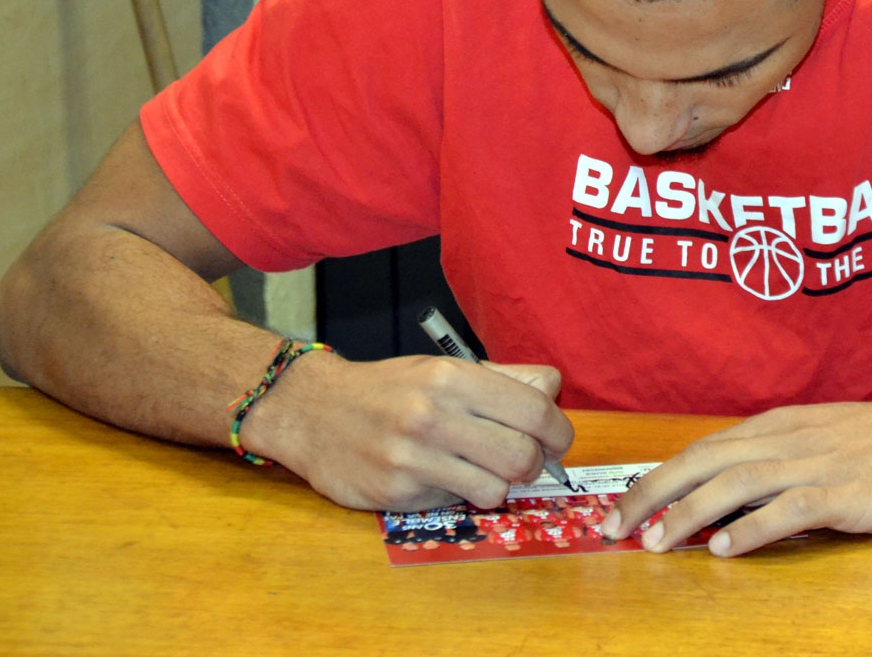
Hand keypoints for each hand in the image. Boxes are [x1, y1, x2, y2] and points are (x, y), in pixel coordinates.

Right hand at [241, 352, 573, 511]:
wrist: (312, 411)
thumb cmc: (389, 389)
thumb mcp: (444, 369)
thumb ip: (503, 379)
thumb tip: (553, 392)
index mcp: (453, 378)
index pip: (535, 409)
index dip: (558, 431)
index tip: (555, 439)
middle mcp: (433, 415)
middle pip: (524, 456)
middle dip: (535, 464)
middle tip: (524, 460)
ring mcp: (413, 458)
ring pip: (497, 488)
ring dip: (500, 484)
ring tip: (481, 468)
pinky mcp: (398, 493)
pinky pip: (458, 502)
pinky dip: (462, 493)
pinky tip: (442, 476)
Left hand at [600, 379, 871, 556]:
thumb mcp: (827, 442)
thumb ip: (782, 463)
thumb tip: (734, 502)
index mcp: (781, 426)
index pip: (703, 449)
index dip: (657, 477)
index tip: (621, 507)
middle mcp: (790, 438)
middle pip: (704, 460)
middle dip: (653, 493)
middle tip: (614, 528)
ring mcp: (819, 463)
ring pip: (737, 482)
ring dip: (690, 513)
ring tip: (657, 543)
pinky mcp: (848, 491)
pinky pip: (791, 508)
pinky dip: (754, 527)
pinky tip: (728, 549)